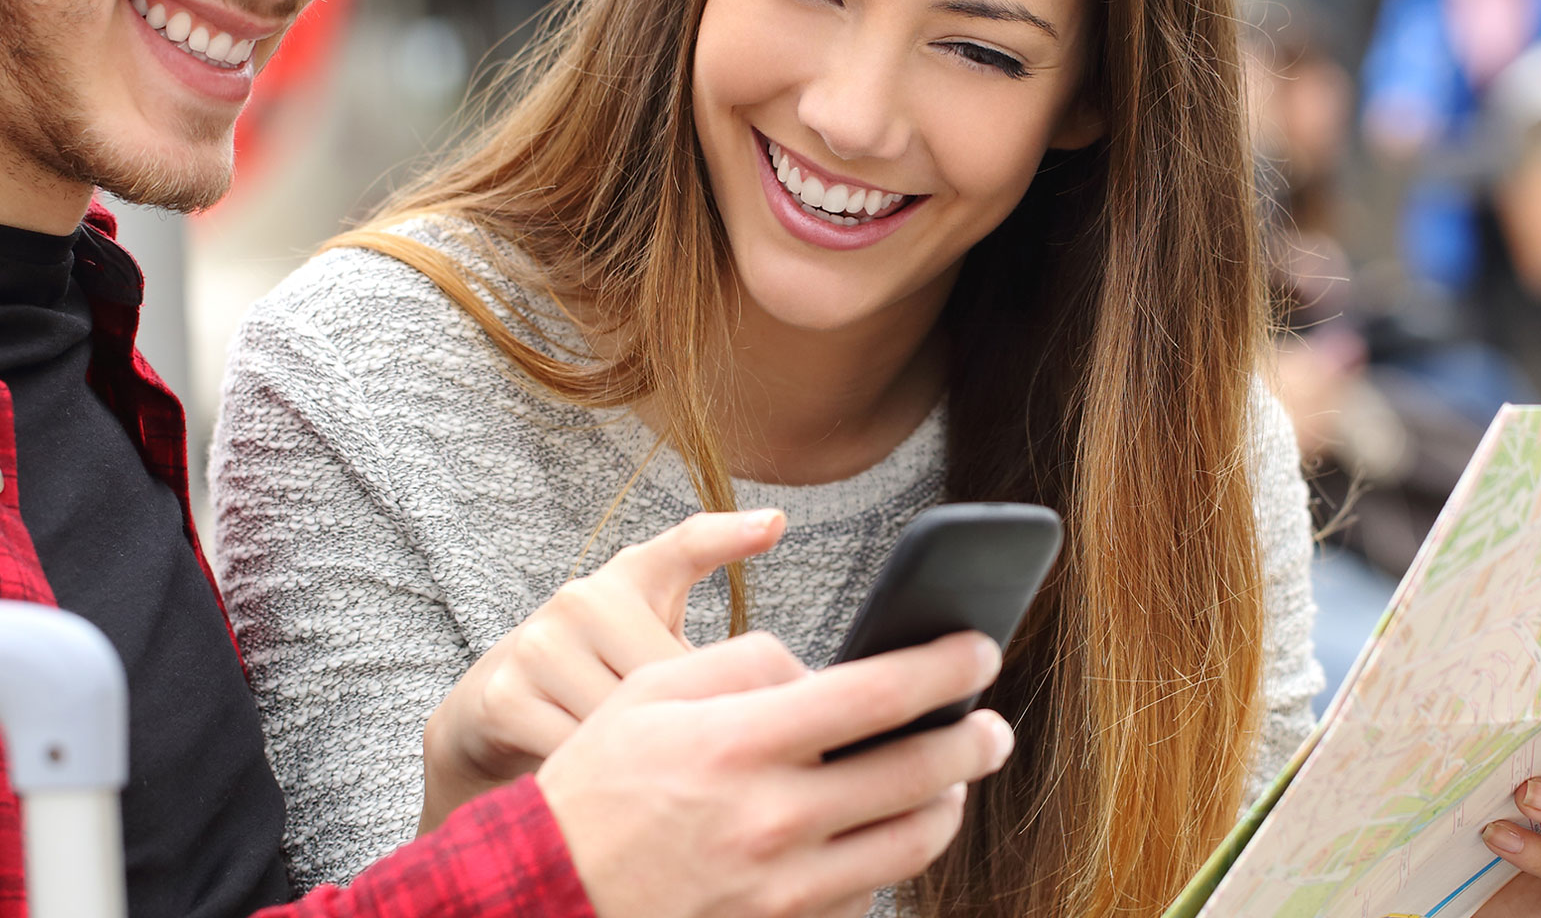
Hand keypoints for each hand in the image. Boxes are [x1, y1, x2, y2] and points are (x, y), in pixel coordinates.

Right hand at [420, 509, 785, 829]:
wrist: (495, 708)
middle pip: (670, 678)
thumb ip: (714, 657)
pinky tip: (608, 789)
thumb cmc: (600, 676)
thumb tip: (806, 688)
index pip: (683, 549)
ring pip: (626, 722)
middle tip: (700, 758)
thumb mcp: (653, 647)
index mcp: (632, 579)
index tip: (773, 526)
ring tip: (647, 774)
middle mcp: (583, 599)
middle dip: (694, 727)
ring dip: (646, 764)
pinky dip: (602, 784)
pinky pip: (581, 754)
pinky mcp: (506, 698)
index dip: (728, 536)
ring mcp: (540, 646)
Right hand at [537, 629, 1015, 917]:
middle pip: (919, 773)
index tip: (981, 648)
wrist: (546, 893)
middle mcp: (774, 818)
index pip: (877, 694)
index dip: (945, 667)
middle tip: (994, 725)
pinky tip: (884, 831)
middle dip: (975, 741)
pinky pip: (869, 892)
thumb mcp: (650, 694)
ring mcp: (784, 886)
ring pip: (912, 842)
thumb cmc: (596, 786)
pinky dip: (889, 858)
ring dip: (947, 804)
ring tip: (950, 779)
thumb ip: (746, 664)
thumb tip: (820, 669)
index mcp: (741, 743)